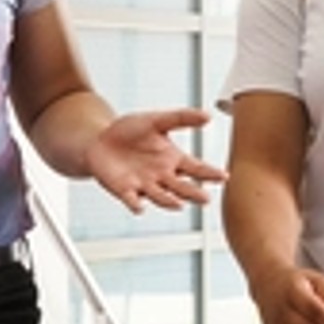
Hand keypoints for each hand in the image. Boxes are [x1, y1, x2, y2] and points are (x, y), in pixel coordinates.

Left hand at [87, 107, 225, 212]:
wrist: (99, 139)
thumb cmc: (129, 131)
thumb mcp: (156, 120)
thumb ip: (181, 118)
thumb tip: (208, 116)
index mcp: (173, 159)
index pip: (196, 168)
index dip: (210, 173)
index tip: (224, 176)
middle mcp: (162, 176)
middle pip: (182, 187)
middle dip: (193, 193)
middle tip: (206, 199)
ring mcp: (144, 185)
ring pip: (161, 196)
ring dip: (169, 201)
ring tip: (179, 204)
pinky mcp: (124, 190)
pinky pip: (132, 199)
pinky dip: (136, 204)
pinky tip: (141, 207)